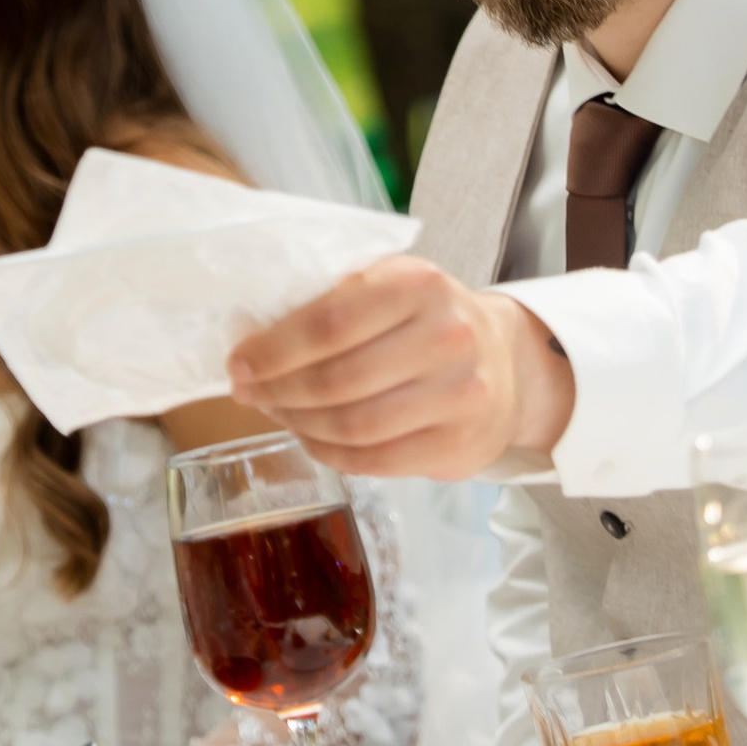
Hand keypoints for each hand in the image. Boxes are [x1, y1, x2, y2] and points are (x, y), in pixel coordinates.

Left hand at [227, 254, 574, 475]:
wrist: (509, 365)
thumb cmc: (431, 321)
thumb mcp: (393, 285)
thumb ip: (336, 299)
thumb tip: (255, 339)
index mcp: (419, 284)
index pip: (327, 323)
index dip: (272, 350)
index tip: (238, 363)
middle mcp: (447, 336)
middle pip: (335, 380)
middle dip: (277, 390)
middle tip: (249, 393)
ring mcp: (458, 395)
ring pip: (351, 426)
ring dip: (299, 424)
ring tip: (277, 412)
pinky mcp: (458, 445)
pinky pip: (372, 461)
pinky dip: (329, 454)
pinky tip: (311, 438)